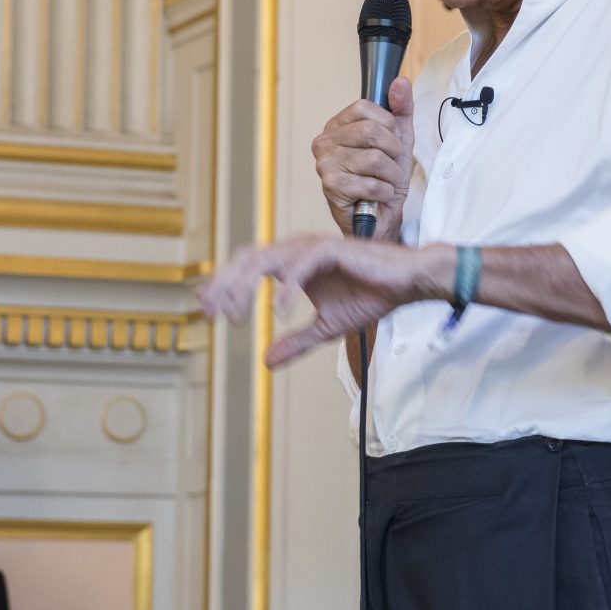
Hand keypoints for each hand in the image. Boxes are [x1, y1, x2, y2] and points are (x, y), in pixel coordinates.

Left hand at [197, 234, 446, 368]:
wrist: (404, 285)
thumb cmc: (369, 298)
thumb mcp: (326, 328)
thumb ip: (296, 341)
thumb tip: (266, 361)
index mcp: (291, 264)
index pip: (247, 269)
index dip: (224, 286)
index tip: (206, 310)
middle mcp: (296, 251)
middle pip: (246, 260)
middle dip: (224, 285)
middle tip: (211, 314)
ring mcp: (311, 248)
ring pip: (264, 260)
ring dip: (245, 286)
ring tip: (235, 314)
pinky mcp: (328, 250)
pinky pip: (298, 268)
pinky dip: (286, 290)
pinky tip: (279, 313)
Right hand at [311, 77, 414, 236]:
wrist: (380, 216)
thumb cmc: (385, 177)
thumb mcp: (399, 138)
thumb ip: (401, 109)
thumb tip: (400, 82)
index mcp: (337, 125)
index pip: (364, 107)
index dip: (388, 125)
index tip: (392, 142)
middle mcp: (324, 141)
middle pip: (370, 131)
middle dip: (393, 152)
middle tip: (392, 166)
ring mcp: (325, 164)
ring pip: (374, 159)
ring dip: (392, 175)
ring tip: (386, 182)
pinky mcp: (330, 187)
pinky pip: (371, 183)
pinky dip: (384, 192)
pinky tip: (378, 196)